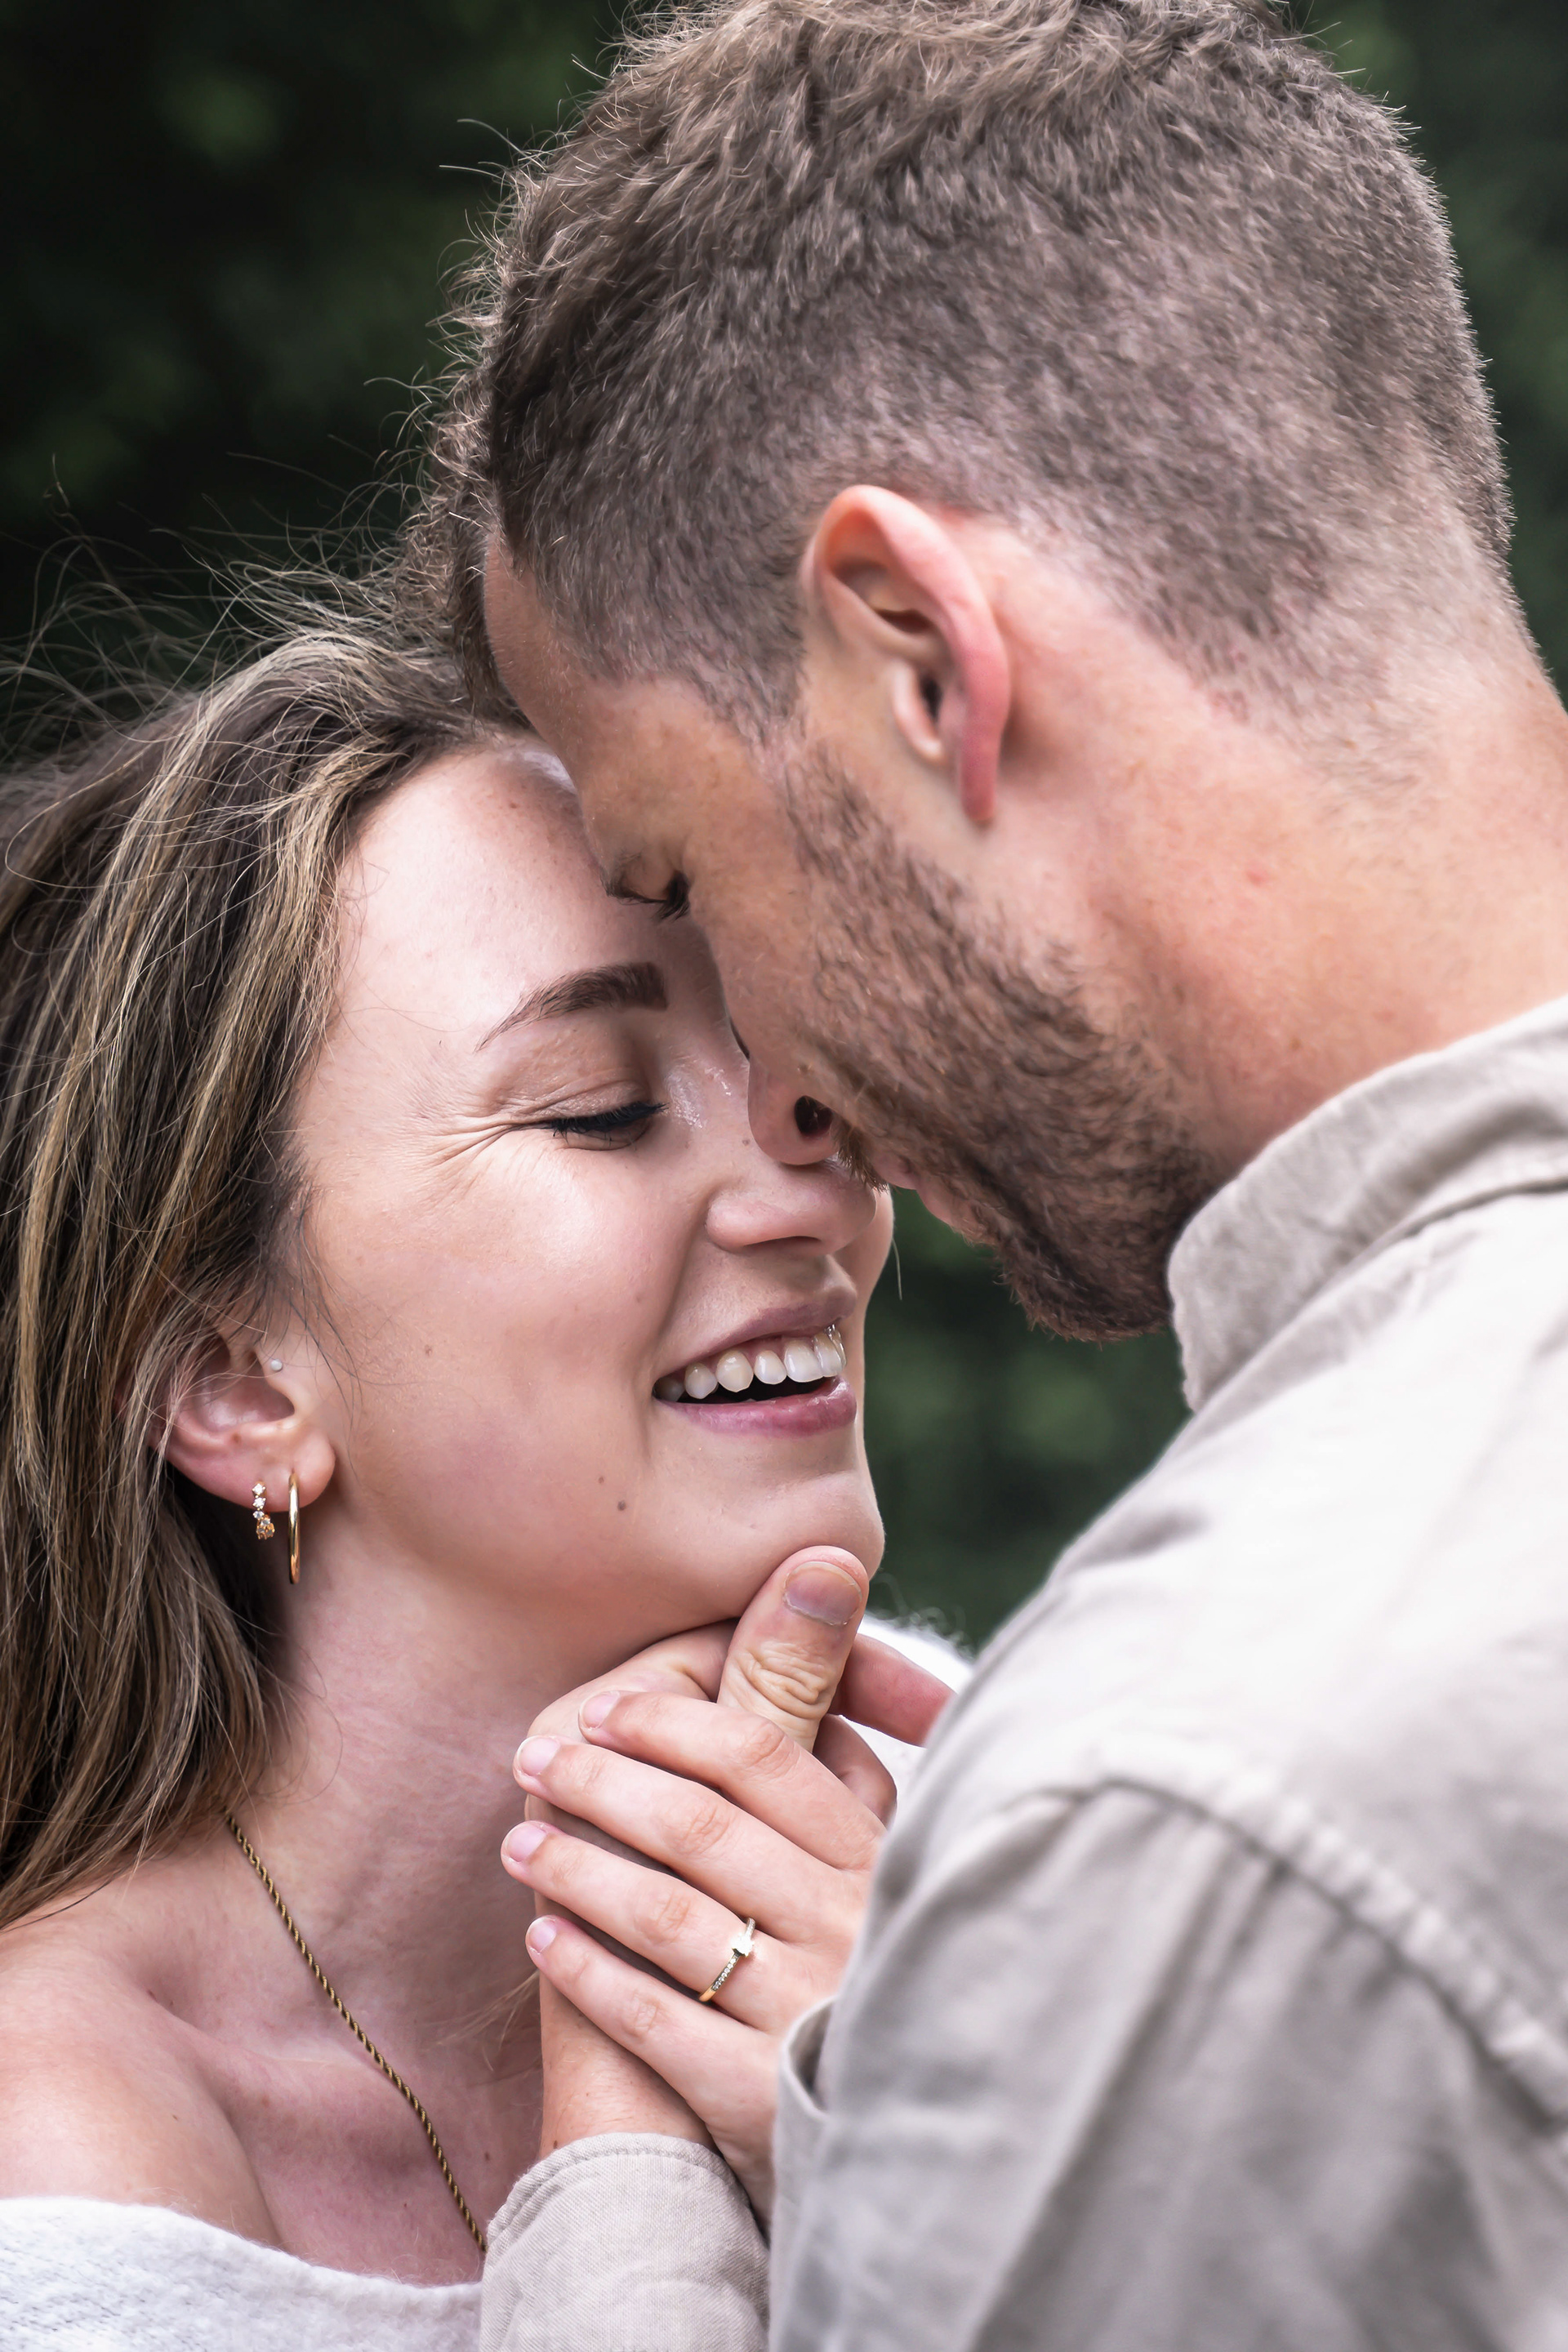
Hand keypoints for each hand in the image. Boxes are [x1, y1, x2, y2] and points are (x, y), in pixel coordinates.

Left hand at [503, 1552, 951, 2209]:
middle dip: (603, 1784)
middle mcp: (848, 1926)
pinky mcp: (755, 2098)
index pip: (761, 1758)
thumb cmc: (847, 1962)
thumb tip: (824, 1556)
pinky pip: (651, 2014)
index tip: (599, 1710)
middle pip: (702, 1825)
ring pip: (669, 1913)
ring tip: (522, 1844)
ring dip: (579, 1867)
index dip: (668, 1723)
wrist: (885, 2153)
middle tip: (532, 1757)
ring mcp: (803, 2012)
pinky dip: (587, 1966)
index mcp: (874, 1857)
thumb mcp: (839, 1842)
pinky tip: (543, 1937)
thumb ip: (806, 1712)